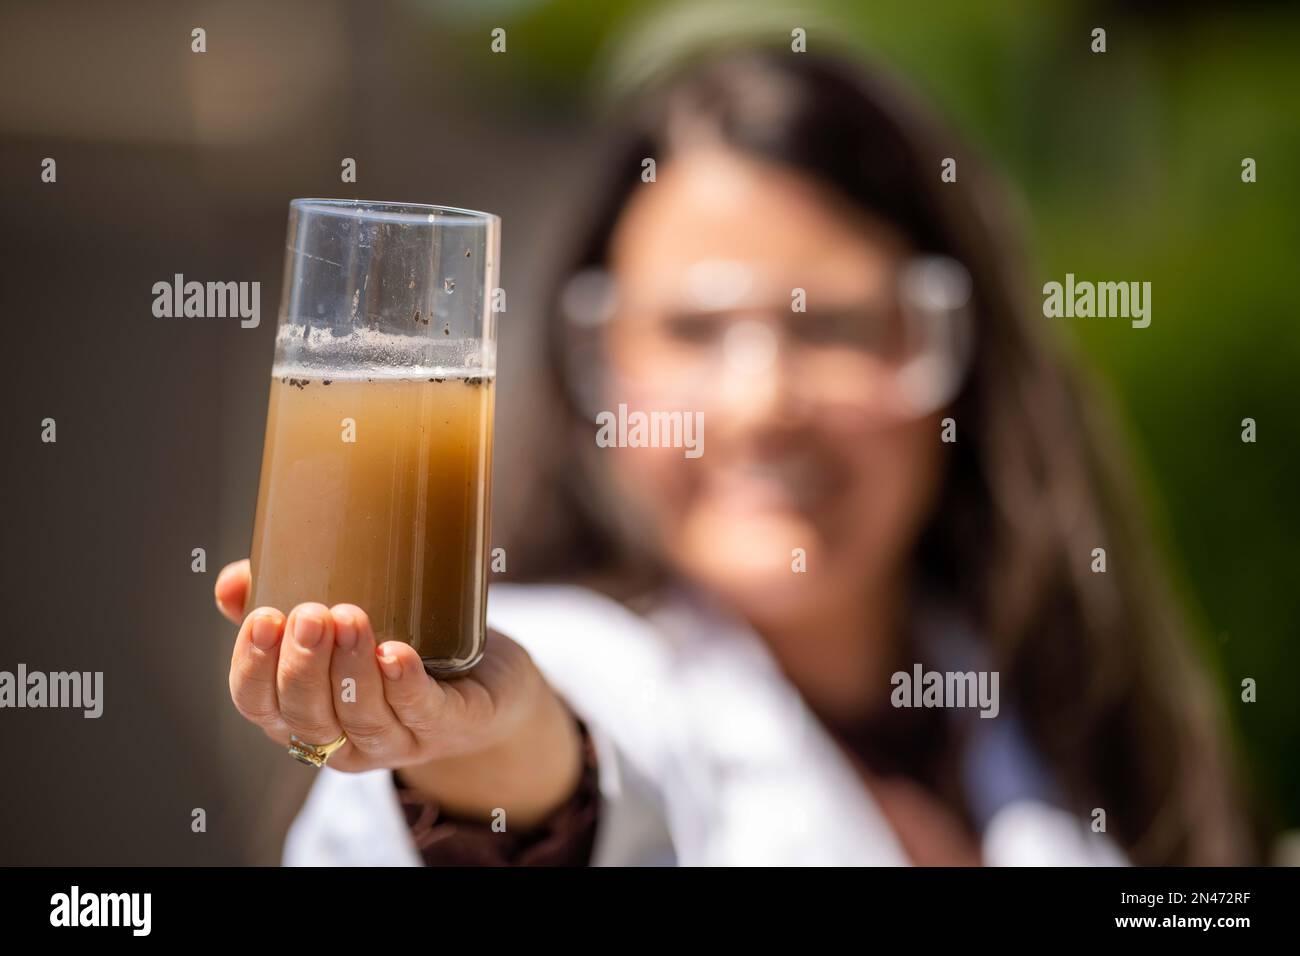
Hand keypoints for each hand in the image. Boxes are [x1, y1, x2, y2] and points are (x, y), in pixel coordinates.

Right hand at [216, 559, 581, 825]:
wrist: (491, 686)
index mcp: (305, 714)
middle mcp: (344, 739)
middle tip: (310, 614)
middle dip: (303, 666)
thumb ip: (285, 600)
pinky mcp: (450, 725)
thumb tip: (232, 580)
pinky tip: (396, 654)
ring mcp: (398, 740)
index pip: (259, 704)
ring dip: (352, 669)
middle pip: (307, 716)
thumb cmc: (405, 645)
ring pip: (362, 717)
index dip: (253, 667)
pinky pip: (421, 712)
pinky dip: (404, 684)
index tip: (262, 618)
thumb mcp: (343, 626)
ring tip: (351, 617)